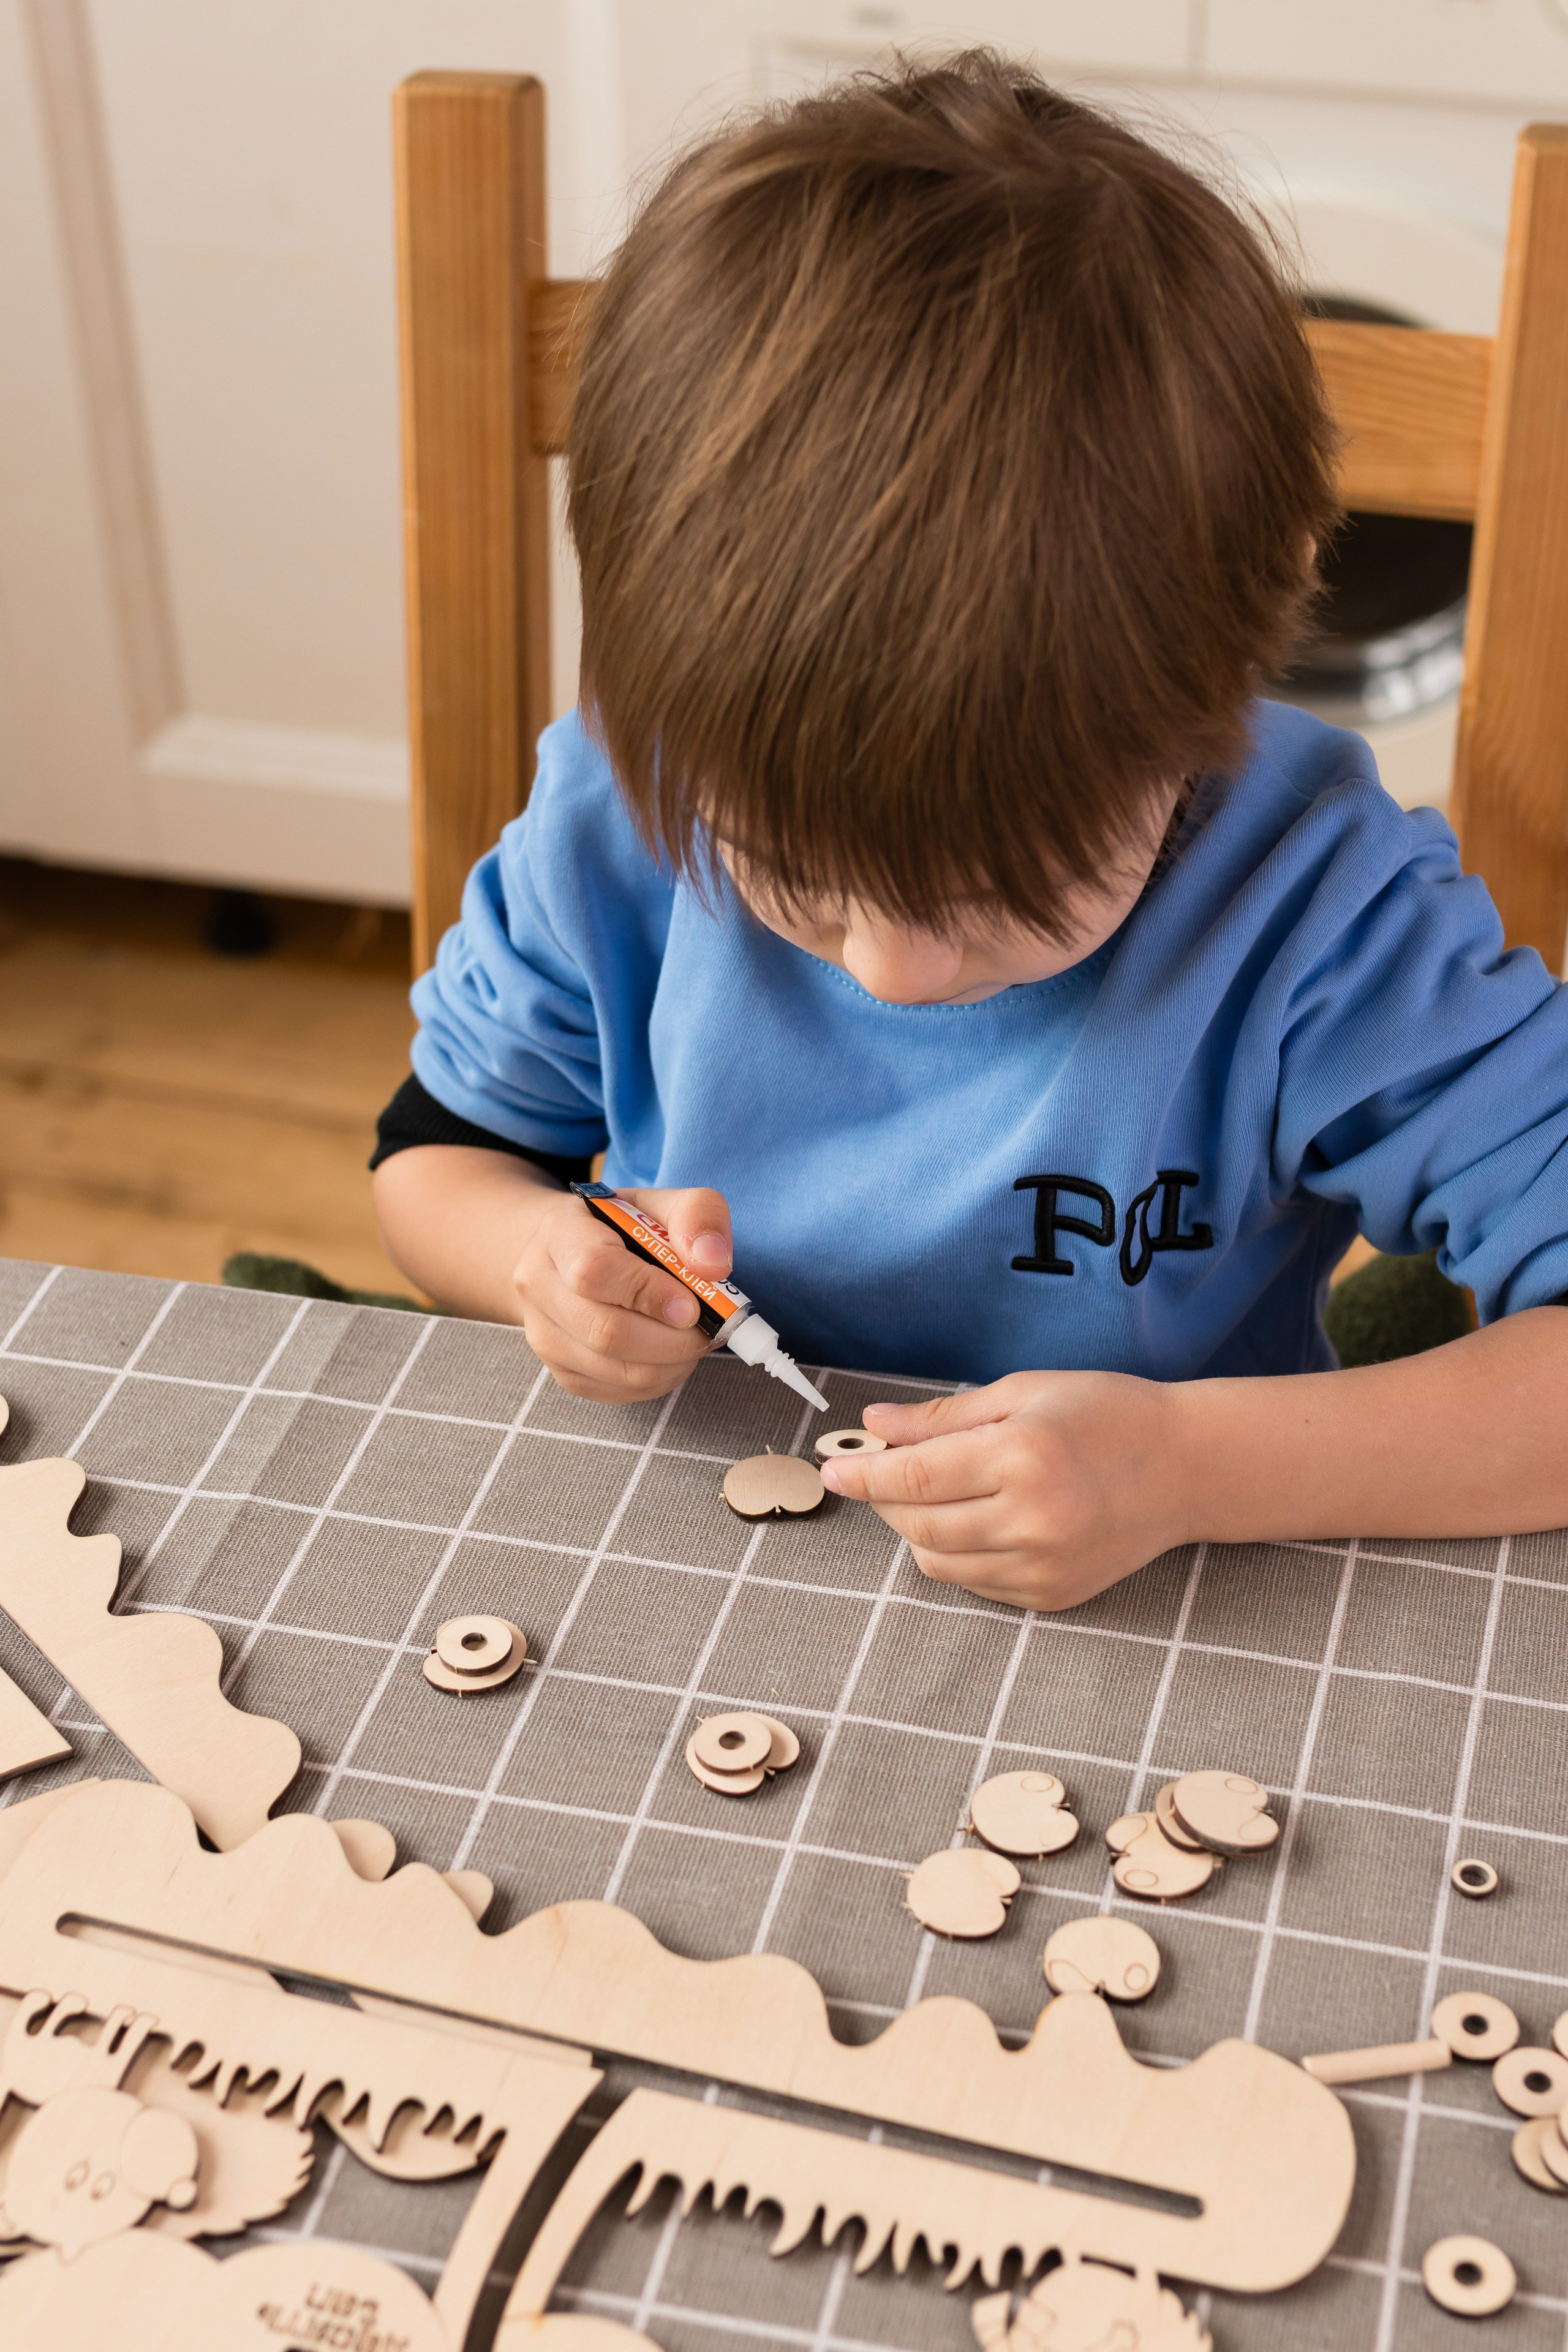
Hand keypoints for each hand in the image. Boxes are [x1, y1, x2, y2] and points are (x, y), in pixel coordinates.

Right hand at [513, 1184, 733, 1403]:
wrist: (571, 1255)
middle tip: (706, 1327)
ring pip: (617, 1370)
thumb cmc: (622, 1228)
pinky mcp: (562, 1372)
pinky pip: (619, 1391)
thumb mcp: (662, 1203)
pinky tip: (670, 1353)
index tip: (691, 1303)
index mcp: (559, 1233)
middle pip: (605, 1332)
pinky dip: (660, 1379)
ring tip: (692, 1338)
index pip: (594, 1270)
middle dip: (672, 1339)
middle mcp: (538, 1286)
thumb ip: (697, 1216)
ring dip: (672, 1362)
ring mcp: (544, 1336)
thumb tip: (714, 1265)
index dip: (649, 1293)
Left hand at [818, 1370, 1184, 1609]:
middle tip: (882, 1472)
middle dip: (885, 1500)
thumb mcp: (1023, 1392)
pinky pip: (975, 1583)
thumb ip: (943, 1417)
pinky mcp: (1054, 1595)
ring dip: (915, 1529)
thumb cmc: (1106, 1414)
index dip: (863, 1473)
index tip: (833, 1468)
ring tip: (932, 1494)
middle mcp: (1033, 1518)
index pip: (913, 1476)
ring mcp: (1044, 1565)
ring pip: (938, 1561)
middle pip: (917, 1524)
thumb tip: (874, 1425)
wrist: (1187, 1468)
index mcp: (1023, 1455)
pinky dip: (956, 1554)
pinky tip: (974, 1521)